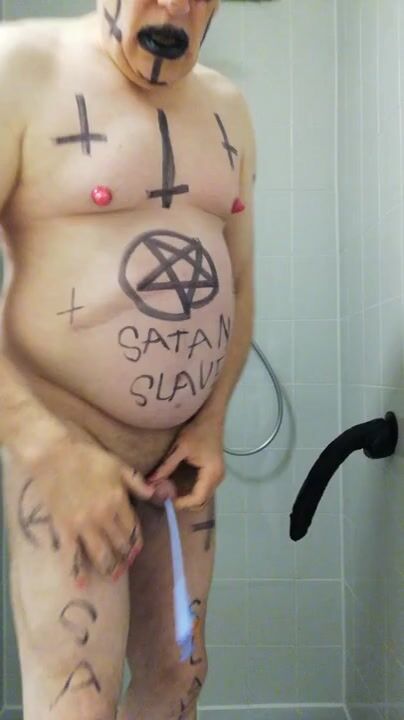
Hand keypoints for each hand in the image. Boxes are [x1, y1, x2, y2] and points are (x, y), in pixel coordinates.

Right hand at [27, 429, 154, 585]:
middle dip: (125, 557)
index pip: (132, 529)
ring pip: (101, 554)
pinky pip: (72, 555)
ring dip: (109, 568)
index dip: (136, 543)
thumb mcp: (118, 465)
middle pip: (119, 544)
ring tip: (114, 577)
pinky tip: (82, 585)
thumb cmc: (88, 457)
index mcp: (118, 500)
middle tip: (126, 565)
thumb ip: (137, 482)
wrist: (54, 456)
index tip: (136, 551)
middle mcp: (103, 517)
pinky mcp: (65, 529)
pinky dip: (77, 572)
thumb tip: (155, 495)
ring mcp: (83, 525)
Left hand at [147, 419, 225, 510]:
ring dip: (188, 499)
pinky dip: (192, 492)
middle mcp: (218, 478)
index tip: (167, 500)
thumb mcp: (179, 449)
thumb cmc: (196, 432)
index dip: (182, 503)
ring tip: (171, 493)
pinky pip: (204, 490)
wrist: (211, 419)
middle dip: (184, 503)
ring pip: (203, 498)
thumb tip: (150, 482)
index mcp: (211, 473)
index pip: (198, 498)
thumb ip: (166, 467)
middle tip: (167, 498)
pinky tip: (180, 486)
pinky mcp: (214, 474)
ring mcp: (218, 477)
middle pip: (201, 502)